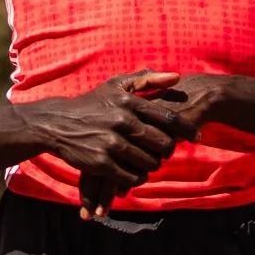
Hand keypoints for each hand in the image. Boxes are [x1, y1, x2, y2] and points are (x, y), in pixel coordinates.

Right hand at [28, 73, 188, 218]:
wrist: (57, 124)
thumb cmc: (91, 103)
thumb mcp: (115, 84)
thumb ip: (146, 79)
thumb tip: (177, 77)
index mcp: (128, 102)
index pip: (169, 118)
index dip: (187, 129)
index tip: (197, 137)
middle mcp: (122, 122)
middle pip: (163, 144)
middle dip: (169, 150)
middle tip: (167, 152)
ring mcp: (111, 143)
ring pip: (150, 162)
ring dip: (153, 165)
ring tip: (149, 161)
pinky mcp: (102, 163)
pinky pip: (133, 176)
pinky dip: (137, 177)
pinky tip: (134, 172)